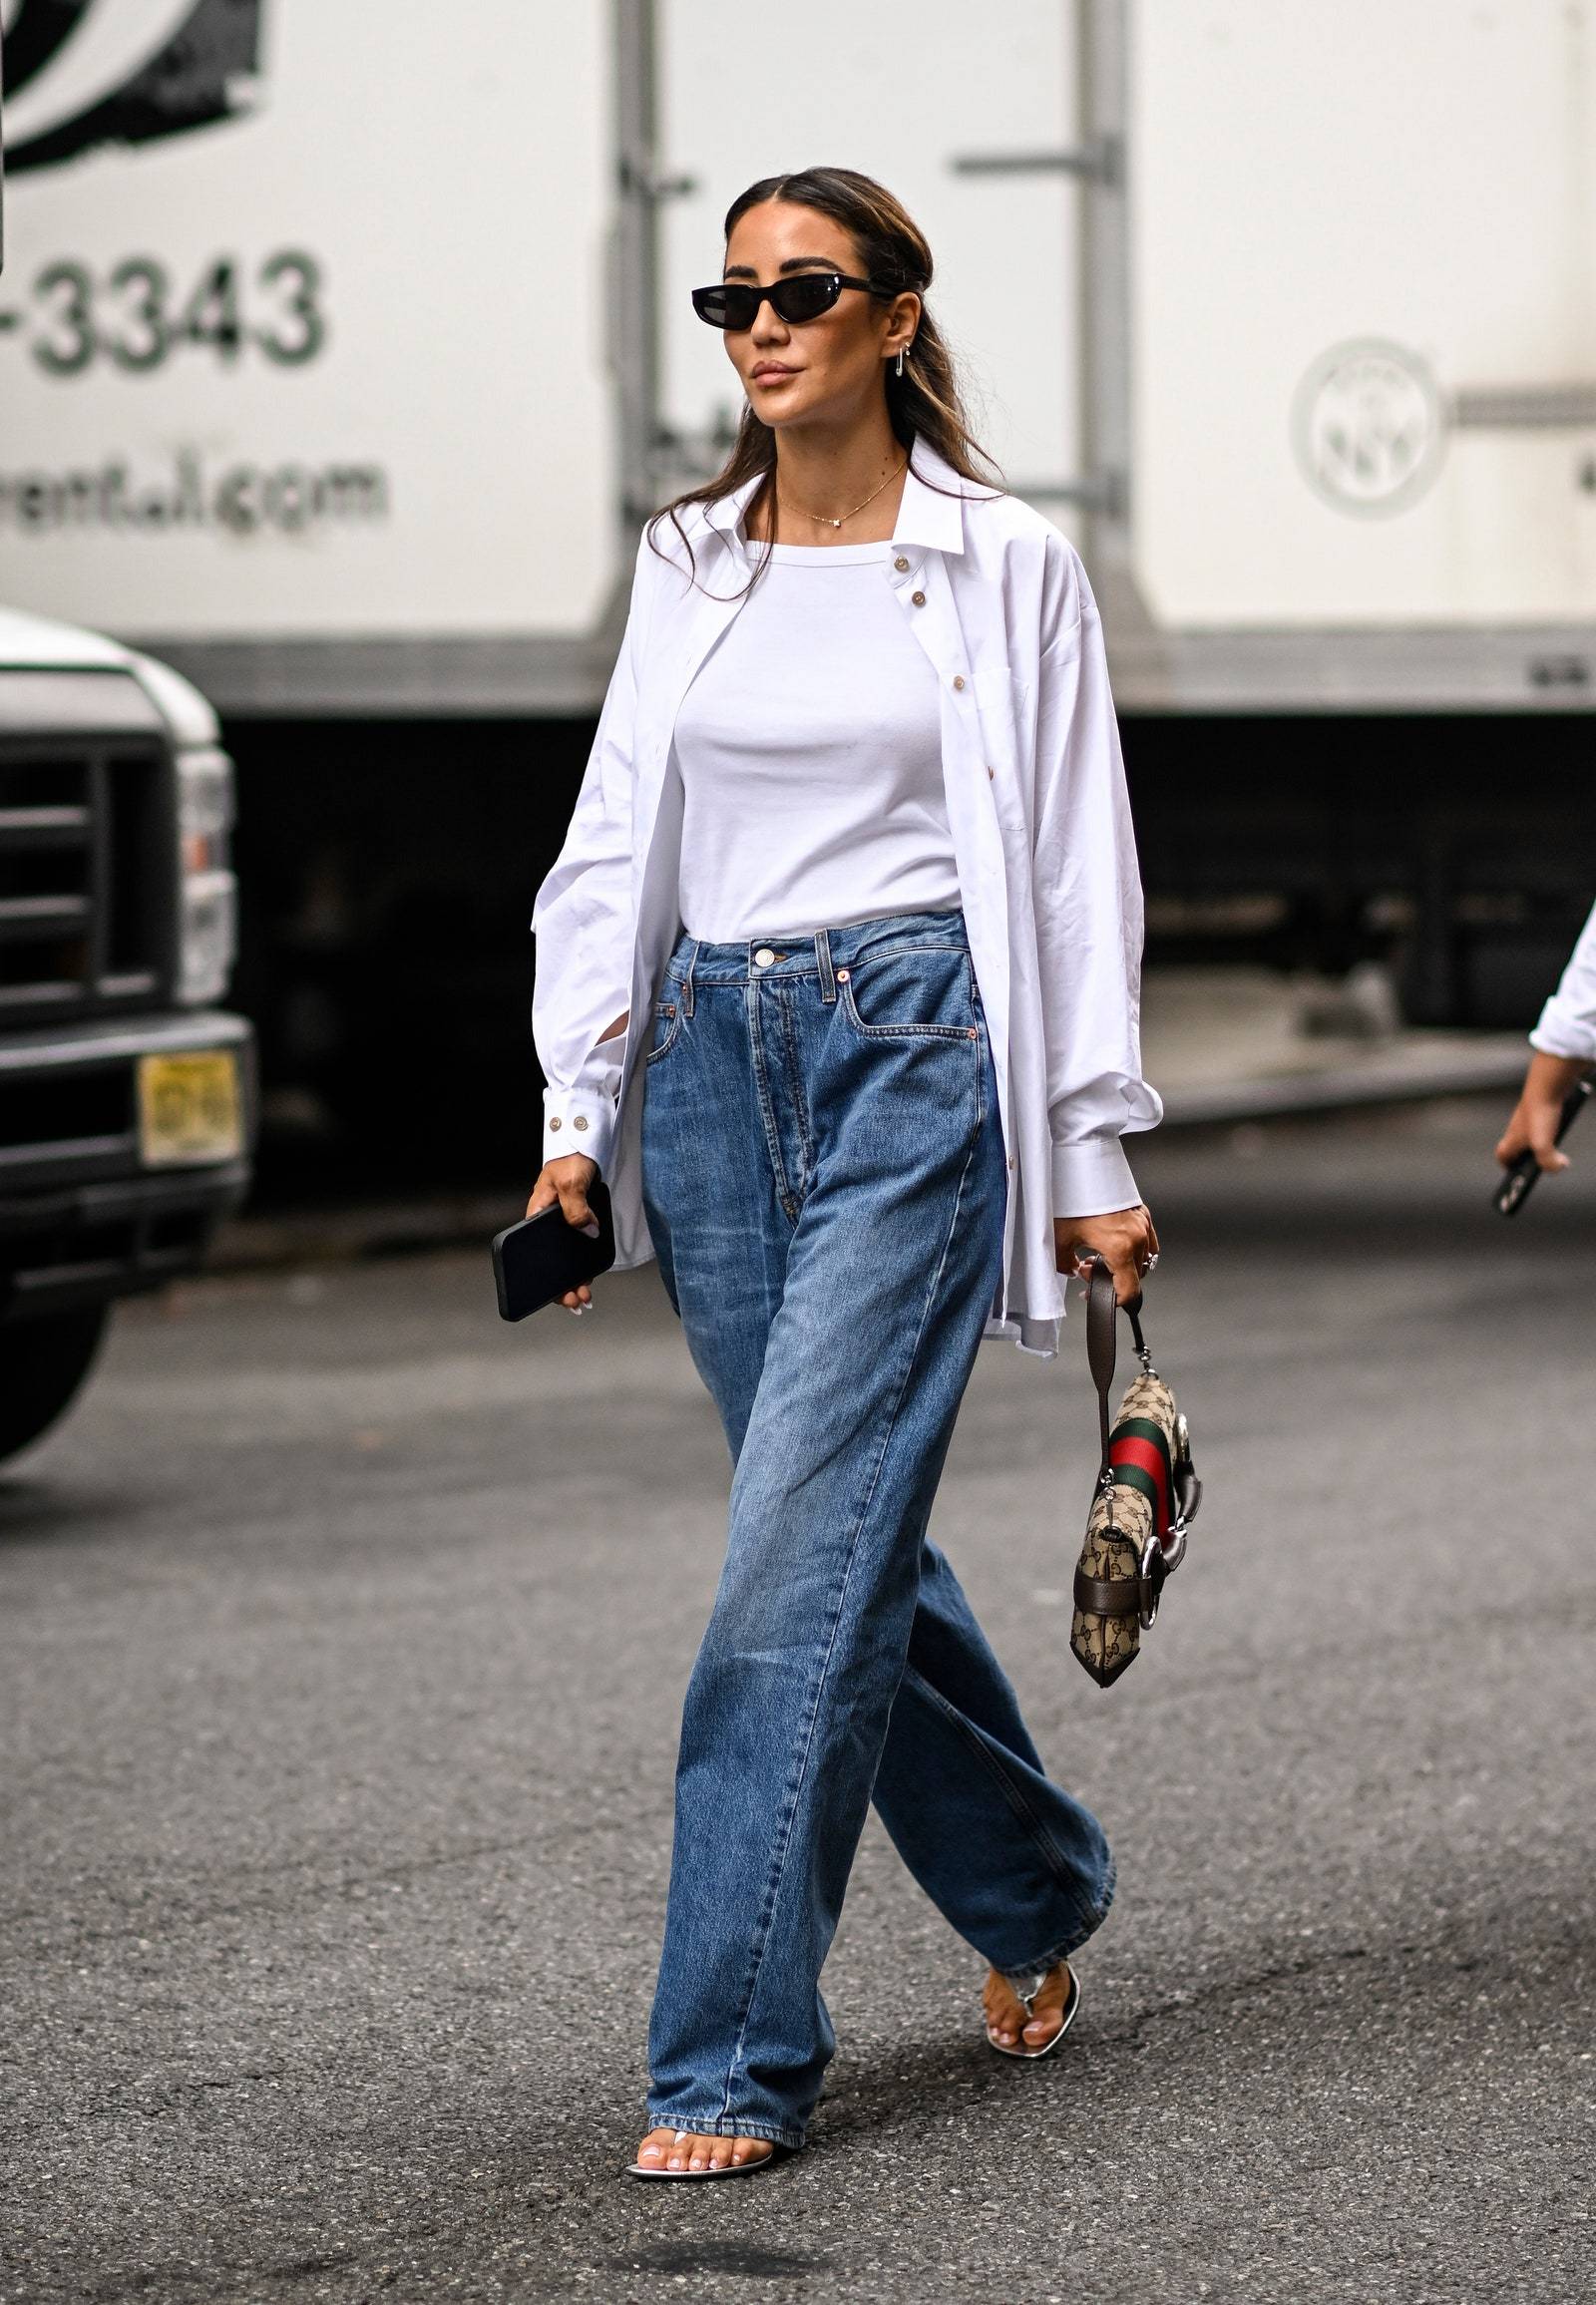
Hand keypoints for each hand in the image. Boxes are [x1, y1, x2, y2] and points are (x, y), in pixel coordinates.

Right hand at [526, 1153, 602, 1312]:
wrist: (584, 1144)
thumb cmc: (571, 1159)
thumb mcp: (572, 1182)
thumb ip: (577, 1208)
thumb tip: (588, 1232)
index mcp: (536, 1216)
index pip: (535, 1255)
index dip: (546, 1278)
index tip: (560, 1294)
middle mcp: (547, 1225)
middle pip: (552, 1263)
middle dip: (563, 1286)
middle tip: (578, 1301)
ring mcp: (564, 1225)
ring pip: (566, 1259)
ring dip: (574, 1280)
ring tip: (584, 1297)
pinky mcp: (578, 1222)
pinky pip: (579, 1248)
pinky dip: (583, 1266)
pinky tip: (589, 1279)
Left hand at [1054, 1204, 1159, 1307]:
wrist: (1083, 1167)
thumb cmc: (1074, 1199)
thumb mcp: (1060, 1238)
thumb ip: (1064, 1263)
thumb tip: (1071, 1270)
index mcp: (1120, 1247)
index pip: (1130, 1289)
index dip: (1116, 1300)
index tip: (1101, 1296)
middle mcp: (1137, 1237)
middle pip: (1135, 1275)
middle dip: (1111, 1277)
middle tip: (1088, 1267)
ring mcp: (1143, 1224)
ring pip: (1143, 1259)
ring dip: (1123, 1264)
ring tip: (1099, 1254)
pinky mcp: (1143, 1213)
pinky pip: (1148, 1241)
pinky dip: (1135, 1249)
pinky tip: (1115, 1243)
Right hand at [1495, 1052, 1588, 1176]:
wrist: (1547, 1085)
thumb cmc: (1540, 1113)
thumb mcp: (1543, 1144)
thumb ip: (1548, 1162)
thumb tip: (1559, 1166)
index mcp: (1512, 1139)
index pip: (1502, 1155)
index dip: (1506, 1165)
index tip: (1514, 1171)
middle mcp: (1516, 1127)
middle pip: (1515, 1144)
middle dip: (1525, 1154)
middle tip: (1537, 1160)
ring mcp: (1526, 1115)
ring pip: (1528, 1131)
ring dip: (1538, 1139)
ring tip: (1552, 1141)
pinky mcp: (1538, 1106)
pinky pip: (1541, 1119)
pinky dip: (1547, 1125)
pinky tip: (1559, 1124)